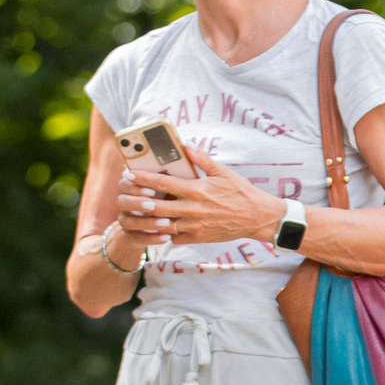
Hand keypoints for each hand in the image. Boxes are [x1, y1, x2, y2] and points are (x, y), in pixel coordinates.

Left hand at [117, 141, 292, 248]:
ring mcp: (195, 226)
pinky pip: (174, 238)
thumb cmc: (241, 193)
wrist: (259, 218)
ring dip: (147, 220)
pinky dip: (164, 233)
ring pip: (161, 226)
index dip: (142, 179)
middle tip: (126, 195)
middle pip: (155, 207)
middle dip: (137, 201)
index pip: (162, 184)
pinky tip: (159, 227)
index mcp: (197, 190)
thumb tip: (185, 146)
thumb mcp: (224, 172)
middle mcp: (193, 209)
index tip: (128, 175)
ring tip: (136, 213)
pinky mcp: (199, 238)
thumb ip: (202, 159)